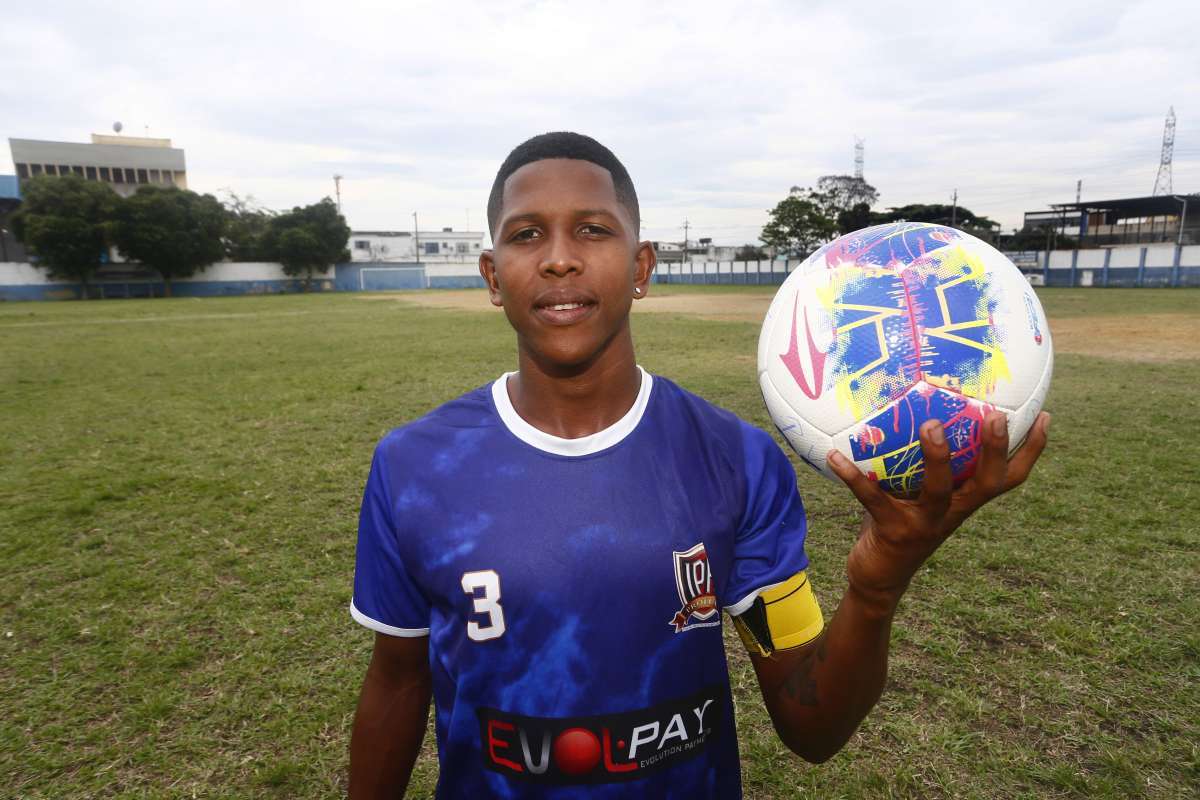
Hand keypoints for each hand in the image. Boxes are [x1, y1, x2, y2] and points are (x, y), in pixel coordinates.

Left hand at [827, 411, 1050, 613]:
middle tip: (996, 416)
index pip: (1008, 478)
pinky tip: (834, 455)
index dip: (1031, 452)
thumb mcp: (916, 492)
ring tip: (931, 425)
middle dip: (995, 451)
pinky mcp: (892, 532)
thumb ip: (920, 461)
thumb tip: (913, 408)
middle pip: (987, 483)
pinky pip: (871, 498)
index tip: (1045, 416)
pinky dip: (853, 475)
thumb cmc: (898, 522)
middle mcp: (952, 513)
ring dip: (938, 459)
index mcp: (964, 502)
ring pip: (940, 491)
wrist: (878, 577)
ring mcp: (924, 524)